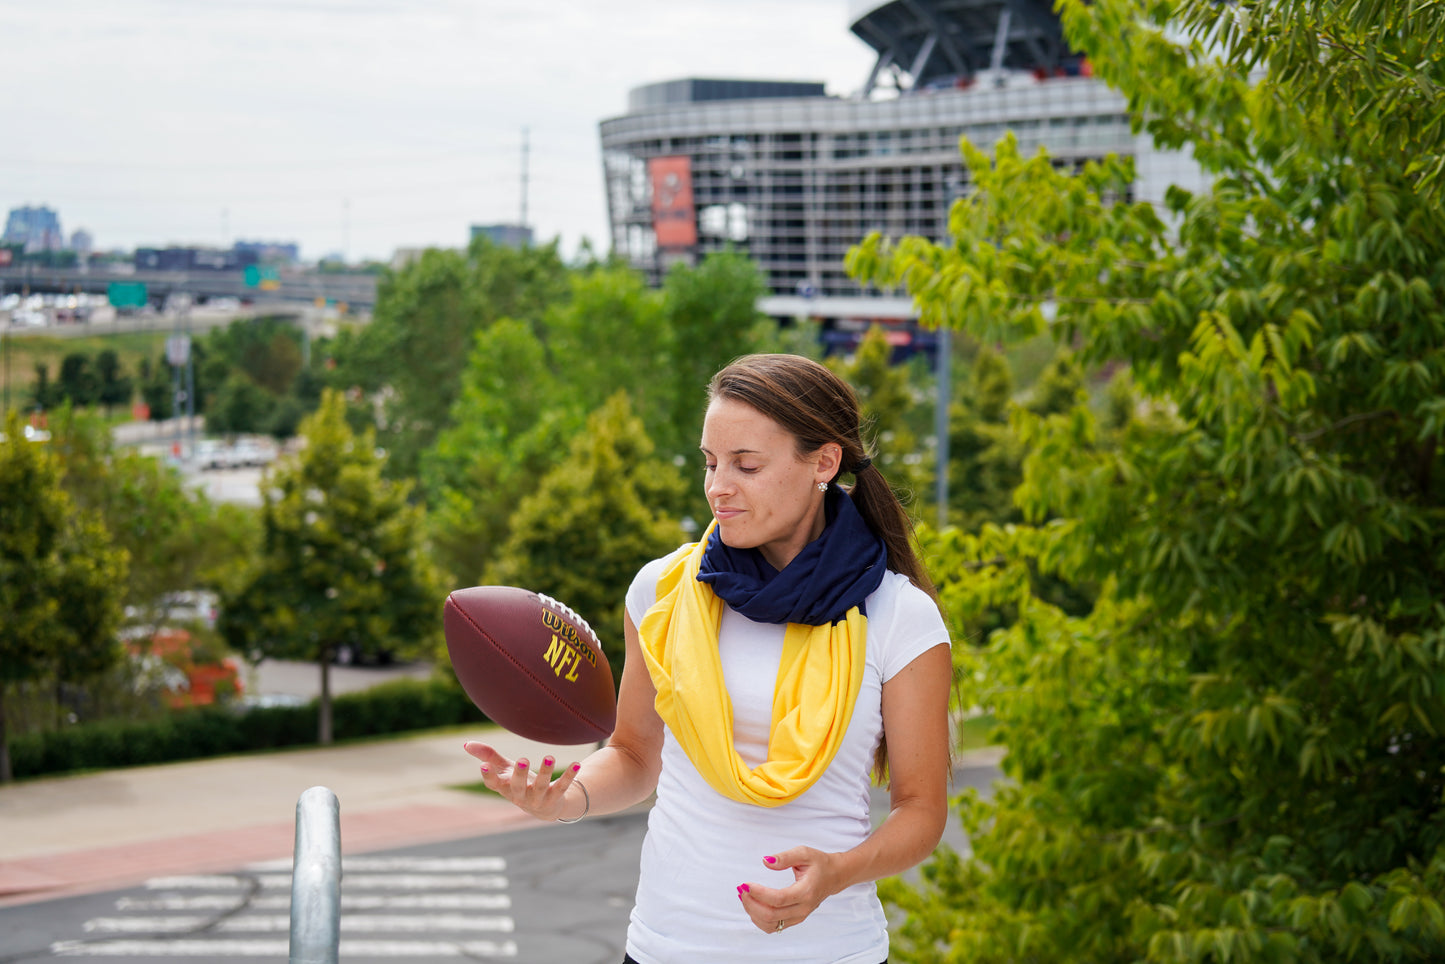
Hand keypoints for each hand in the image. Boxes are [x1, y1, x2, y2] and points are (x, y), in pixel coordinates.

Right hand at [462, 741, 581, 821]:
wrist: (544, 808)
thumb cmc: (520, 783)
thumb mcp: (504, 769)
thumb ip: (488, 756)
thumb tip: (466, 743)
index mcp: (506, 789)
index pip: (494, 785)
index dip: (489, 776)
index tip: (483, 766)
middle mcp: (520, 797)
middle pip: (518, 787)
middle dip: (520, 775)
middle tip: (523, 760)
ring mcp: (538, 799)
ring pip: (542, 786)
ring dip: (547, 771)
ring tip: (550, 756)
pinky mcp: (555, 798)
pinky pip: (563, 786)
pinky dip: (569, 775)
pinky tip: (577, 763)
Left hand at [736, 846, 841, 933]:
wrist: (834, 876)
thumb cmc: (819, 863)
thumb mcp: (804, 853)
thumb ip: (785, 857)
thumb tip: (766, 861)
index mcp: (806, 892)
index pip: (778, 899)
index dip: (759, 893)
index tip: (745, 884)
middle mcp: (803, 908)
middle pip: (771, 915)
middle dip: (751, 904)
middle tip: (741, 889)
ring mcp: (799, 917)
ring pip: (770, 924)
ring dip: (753, 913)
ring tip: (745, 896)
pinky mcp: (794, 920)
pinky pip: (773, 927)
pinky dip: (759, 919)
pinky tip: (753, 905)